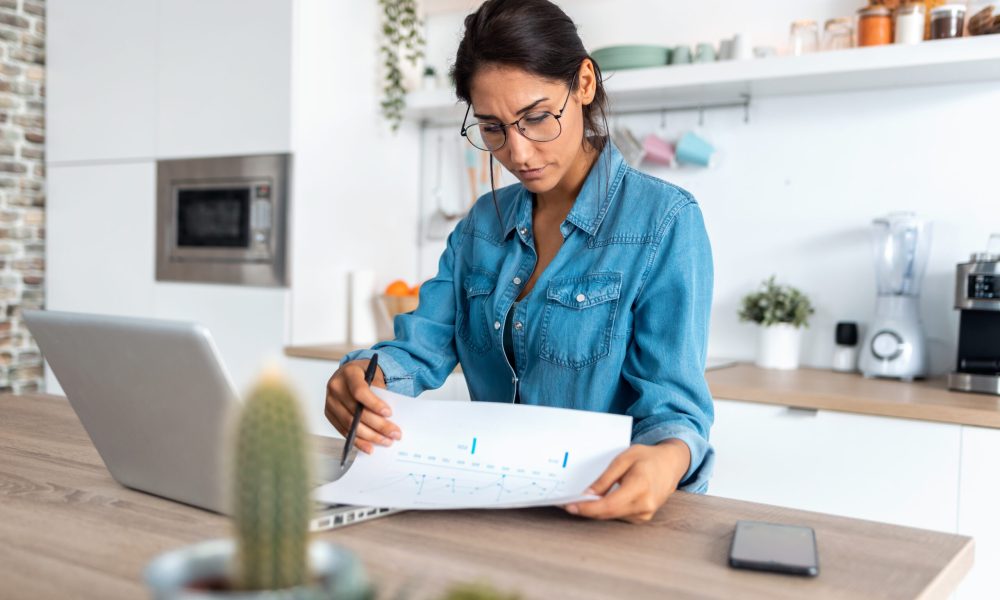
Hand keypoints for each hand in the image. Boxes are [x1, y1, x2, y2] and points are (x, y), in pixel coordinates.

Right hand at [324, 359, 400, 454]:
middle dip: (378, 425)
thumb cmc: (365, 373)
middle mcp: (335, 386)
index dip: (374, 404)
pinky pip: (344, 431)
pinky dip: (358, 441)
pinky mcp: (330, 414)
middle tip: (395, 433)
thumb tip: (387, 414)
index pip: (359, 391)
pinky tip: (370, 447)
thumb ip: (380, 388)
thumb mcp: (375, 373)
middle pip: (356, 411)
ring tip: (386, 441)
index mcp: (348, 372)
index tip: (389, 413)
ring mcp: (330, 402)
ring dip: (370, 436)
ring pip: (350, 424)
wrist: (350, 373)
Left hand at [564, 439, 690, 522]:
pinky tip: (596, 503)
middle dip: (587, 510)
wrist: (671, 464)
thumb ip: (605, 479)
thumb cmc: (647, 457)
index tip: (570, 506)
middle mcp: (645, 505)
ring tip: (578, 502)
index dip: (588, 508)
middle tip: (567, 504)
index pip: (609, 505)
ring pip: (613, 516)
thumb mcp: (623, 459)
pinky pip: (619, 516)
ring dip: (595, 511)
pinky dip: (606, 510)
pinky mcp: (644, 517)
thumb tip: (587, 495)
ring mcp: (646, 513)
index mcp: (640, 487)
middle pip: (608, 513)